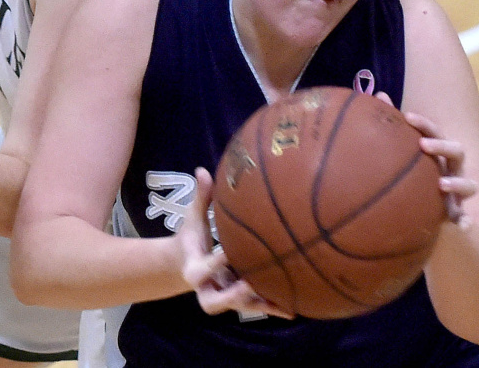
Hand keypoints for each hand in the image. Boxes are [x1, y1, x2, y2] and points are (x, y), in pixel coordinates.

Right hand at [178, 168, 292, 318]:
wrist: (185, 263)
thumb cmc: (193, 235)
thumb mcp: (193, 216)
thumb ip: (200, 197)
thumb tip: (202, 169)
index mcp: (193, 268)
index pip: (202, 270)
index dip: (214, 263)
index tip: (228, 252)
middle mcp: (206, 288)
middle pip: (213, 302)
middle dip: (231, 296)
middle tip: (249, 284)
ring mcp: (222, 296)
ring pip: (239, 308)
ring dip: (259, 305)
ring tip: (284, 302)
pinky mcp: (236, 300)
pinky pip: (254, 306)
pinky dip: (272, 307)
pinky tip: (293, 307)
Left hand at [403, 111, 476, 227]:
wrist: (426, 200)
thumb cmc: (414, 167)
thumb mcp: (405, 147)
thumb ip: (394, 124)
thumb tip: (378, 94)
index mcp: (438, 149)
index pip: (434, 131)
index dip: (424, 124)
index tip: (408, 117)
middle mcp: (452, 166)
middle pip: (456, 151)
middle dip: (442, 146)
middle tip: (423, 145)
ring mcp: (459, 188)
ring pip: (469, 184)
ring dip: (458, 183)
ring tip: (442, 184)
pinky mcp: (458, 210)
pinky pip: (466, 217)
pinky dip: (467, 220)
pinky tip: (463, 226)